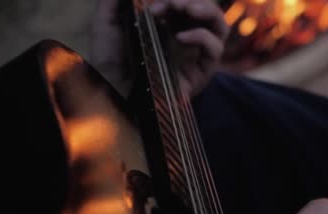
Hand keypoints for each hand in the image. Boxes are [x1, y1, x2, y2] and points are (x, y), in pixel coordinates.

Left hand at [90, 0, 228, 96]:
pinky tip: (180, 37)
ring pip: (219, 26)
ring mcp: (196, 56)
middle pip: (208, 10)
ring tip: (184, 8)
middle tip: (172, 2)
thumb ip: (116, 1)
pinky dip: (201, 37)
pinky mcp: (201, 74)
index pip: (189, 3)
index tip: (155, 1)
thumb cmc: (108, 61)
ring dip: (206, 10)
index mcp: (170, 23)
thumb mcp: (107, 22)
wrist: (109, 90)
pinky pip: (214, 50)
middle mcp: (187, 37)